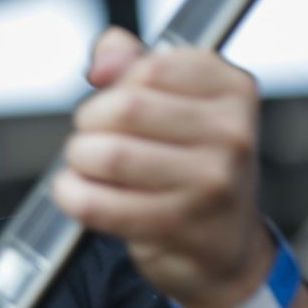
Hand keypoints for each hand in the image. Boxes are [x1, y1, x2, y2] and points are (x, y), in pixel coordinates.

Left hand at [52, 26, 272, 307]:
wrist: (225, 248)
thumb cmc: (194, 166)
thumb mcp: (178, 103)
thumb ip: (134, 64)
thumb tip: (105, 59)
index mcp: (233, 90)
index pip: (151, 66)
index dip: (116, 85)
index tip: (118, 103)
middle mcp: (232, 133)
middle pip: (125, 107)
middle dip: (90, 122)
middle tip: (91, 137)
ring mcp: (211, 182)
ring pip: (108, 155)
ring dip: (79, 160)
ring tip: (85, 166)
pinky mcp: (179, 225)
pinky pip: (98, 204)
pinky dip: (73, 195)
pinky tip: (77, 193)